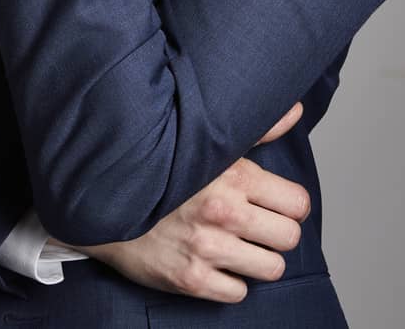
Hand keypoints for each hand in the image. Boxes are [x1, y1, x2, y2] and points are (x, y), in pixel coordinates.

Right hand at [61, 101, 309, 303]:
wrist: (106, 200)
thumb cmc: (161, 171)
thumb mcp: (209, 143)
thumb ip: (259, 129)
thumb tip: (296, 111)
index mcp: (234, 176)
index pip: (298, 204)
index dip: (289, 206)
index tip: (274, 206)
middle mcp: (224, 212)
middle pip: (289, 238)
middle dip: (276, 234)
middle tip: (256, 228)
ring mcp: (207, 249)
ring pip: (271, 269)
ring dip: (257, 260)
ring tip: (237, 246)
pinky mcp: (191, 279)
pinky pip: (238, 293)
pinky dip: (229, 282)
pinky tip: (214, 263)